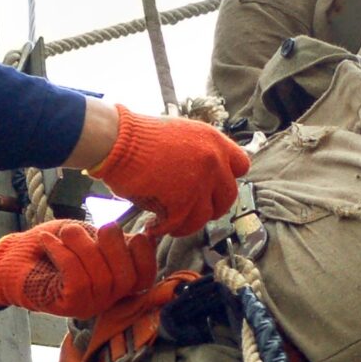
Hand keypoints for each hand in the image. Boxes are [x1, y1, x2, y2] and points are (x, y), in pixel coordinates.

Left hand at [0, 220, 159, 318]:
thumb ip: (113, 237)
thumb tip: (145, 234)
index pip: (147, 276)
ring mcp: (90, 304)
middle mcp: (109, 298)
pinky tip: (50, 242)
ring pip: (100, 276)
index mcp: (119, 280)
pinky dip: (63, 254)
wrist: (13, 259)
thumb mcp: (88, 234)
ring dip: (82, 245)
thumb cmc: (54, 244)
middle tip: (99, 226)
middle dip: (115, 245)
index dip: (144, 252)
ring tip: (65, 232)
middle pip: (127, 277)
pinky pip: (76, 279)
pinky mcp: (69, 305)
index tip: (132, 231)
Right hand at [91, 104, 250, 237]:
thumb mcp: (182, 134)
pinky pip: (180, 225)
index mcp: (214, 141)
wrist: (118, 141)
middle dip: (210, 207)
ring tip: (170, 221)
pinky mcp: (181, 203)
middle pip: (228, 198)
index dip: (226, 179)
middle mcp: (213, 162)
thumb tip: (208, 174)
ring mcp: (199, 183)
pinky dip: (165, 228)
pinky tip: (153, 224)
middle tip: (191, 208)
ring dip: (187, 222)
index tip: (213, 186)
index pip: (241, 166)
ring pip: (205, 217)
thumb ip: (200, 152)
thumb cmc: (140, 137)